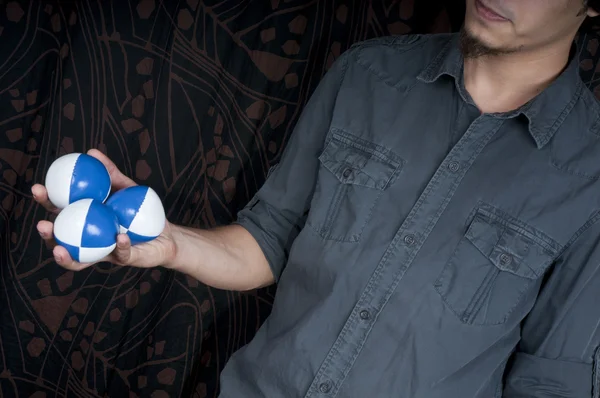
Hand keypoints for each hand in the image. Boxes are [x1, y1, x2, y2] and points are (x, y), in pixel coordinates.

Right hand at [32, 149, 176, 270]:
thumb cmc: (141, 210)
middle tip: (42, 225)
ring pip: (79, 259)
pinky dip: (120, 245)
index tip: (37, 188)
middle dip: (47, 234)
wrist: (166, 232)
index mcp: (85, 220)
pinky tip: (120, 237)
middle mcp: (88, 240)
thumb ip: (110, 173)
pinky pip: (120, 253)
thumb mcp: (126, 188)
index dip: (46, 201)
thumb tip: (91, 152)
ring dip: (66, 256)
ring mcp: (103, 252)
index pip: (60, 210)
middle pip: (61, 239)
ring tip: (59, 248)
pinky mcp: (124, 259)